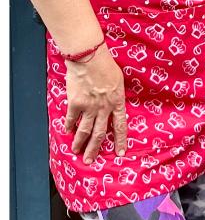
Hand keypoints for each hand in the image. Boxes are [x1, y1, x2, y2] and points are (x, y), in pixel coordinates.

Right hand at [64, 45, 127, 162]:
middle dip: (95, 149)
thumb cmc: (106, 66)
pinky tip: (67, 132)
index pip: (120, 126)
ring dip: (80, 143)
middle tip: (90, 160)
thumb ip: (116, 95)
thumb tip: (115, 104)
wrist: (90, 58)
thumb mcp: (119, 81)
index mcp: (117, 102)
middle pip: (100, 133)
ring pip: (84, 130)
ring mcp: (89, 107)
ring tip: (76, 152)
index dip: (121, 140)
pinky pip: (72, 119)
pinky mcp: (75, 103)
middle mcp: (104, 108)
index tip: (121, 153)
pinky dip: (69, 127)